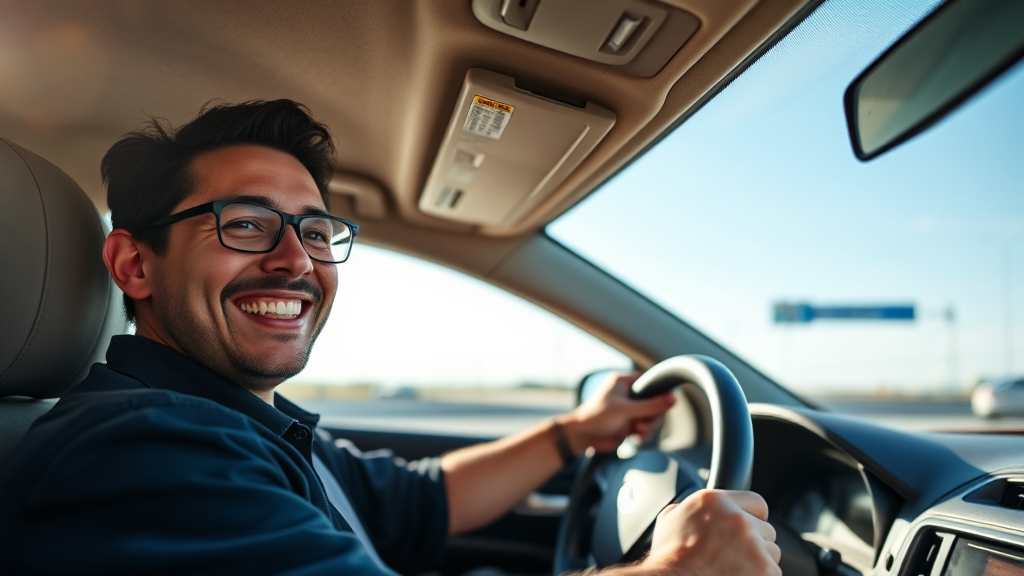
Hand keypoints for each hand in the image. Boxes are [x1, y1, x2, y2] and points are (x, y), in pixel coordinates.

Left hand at [559, 372, 674, 453]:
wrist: (582, 437)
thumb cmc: (597, 417)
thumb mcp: (625, 410)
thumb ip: (650, 406)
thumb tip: (673, 399)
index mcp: (623, 382)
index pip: (648, 382)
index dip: (658, 393)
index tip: (662, 404)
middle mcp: (627, 394)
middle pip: (654, 402)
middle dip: (652, 416)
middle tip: (643, 423)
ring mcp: (628, 410)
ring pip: (651, 417)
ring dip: (648, 426)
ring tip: (637, 431)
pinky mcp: (628, 424)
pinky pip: (645, 428)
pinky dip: (643, 434)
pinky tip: (635, 438)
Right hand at [643, 490, 780, 575]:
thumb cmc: (669, 558)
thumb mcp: (669, 519)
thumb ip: (689, 507)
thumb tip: (693, 507)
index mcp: (715, 501)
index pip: (756, 502)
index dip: (751, 517)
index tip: (746, 529)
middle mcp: (736, 518)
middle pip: (766, 529)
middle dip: (755, 542)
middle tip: (734, 555)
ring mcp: (752, 543)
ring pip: (771, 552)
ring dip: (759, 561)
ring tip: (734, 568)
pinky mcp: (763, 568)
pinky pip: (773, 572)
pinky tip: (737, 575)